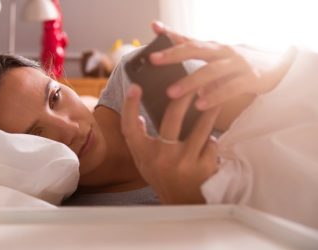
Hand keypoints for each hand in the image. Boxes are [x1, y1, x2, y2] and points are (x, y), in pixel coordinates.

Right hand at [121, 84, 219, 203]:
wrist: (182, 204)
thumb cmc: (162, 177)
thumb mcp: (144, 161)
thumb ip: (139, 140)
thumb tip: (138, 117)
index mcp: (144, 154)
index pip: (130, 127)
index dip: (130, 106)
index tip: (134, 86)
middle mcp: (162, 157)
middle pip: (173, 116)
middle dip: (185, 95)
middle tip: (194, 82)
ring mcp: (184, 162)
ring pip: (202, 126)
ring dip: (210, 110)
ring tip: (216, 98)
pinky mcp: (203, 167)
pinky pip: (211, 143)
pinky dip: (211, 141)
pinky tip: (209, 143)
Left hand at [149, 21, 296, 109]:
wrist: (275, 66)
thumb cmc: (235, 62)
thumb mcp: (213, 55)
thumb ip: (189, 47)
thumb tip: (161, 34)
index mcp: (212, 47)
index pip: (188, 38)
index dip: (171, 33)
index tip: (154, 29)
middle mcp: (223, 52)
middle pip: (196, 49)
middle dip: (174, 54)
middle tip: (154, 60)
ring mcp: (238, 64)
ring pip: (211, 71)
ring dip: (190, 82)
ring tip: (171, 93)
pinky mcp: (251, 79)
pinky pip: (231, 88)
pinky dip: (215, 96)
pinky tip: (200, 104)